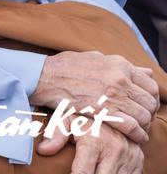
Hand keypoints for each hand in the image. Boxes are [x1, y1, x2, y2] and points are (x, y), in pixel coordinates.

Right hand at [31, 51, 158, 143]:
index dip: (152, 99)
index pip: (151, 84)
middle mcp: (119, 78)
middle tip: (144, 119)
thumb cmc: (65, 66)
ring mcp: (112, 95)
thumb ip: (121, 66)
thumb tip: (145, 71)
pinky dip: (138, 134)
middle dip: (150, 113)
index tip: (146, 106)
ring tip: (139, 129)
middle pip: (150, 101)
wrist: (43, 76)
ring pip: (143, 115)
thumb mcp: (95, 58)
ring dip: (144, 125)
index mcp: (119, 64)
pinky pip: (131, 126)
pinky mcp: (102, 110)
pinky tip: (137, 137)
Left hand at [36, 120, 142, 173]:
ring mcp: (129, 156)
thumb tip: (43, 150)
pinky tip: (103, 169)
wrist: (112, 106)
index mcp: (94, 141)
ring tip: (92, 169)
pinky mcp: (138, 161)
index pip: (83, 173)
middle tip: (80, 171)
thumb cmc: (82, 115)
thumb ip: (55, 134)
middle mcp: (115, 150)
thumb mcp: (66, 119)